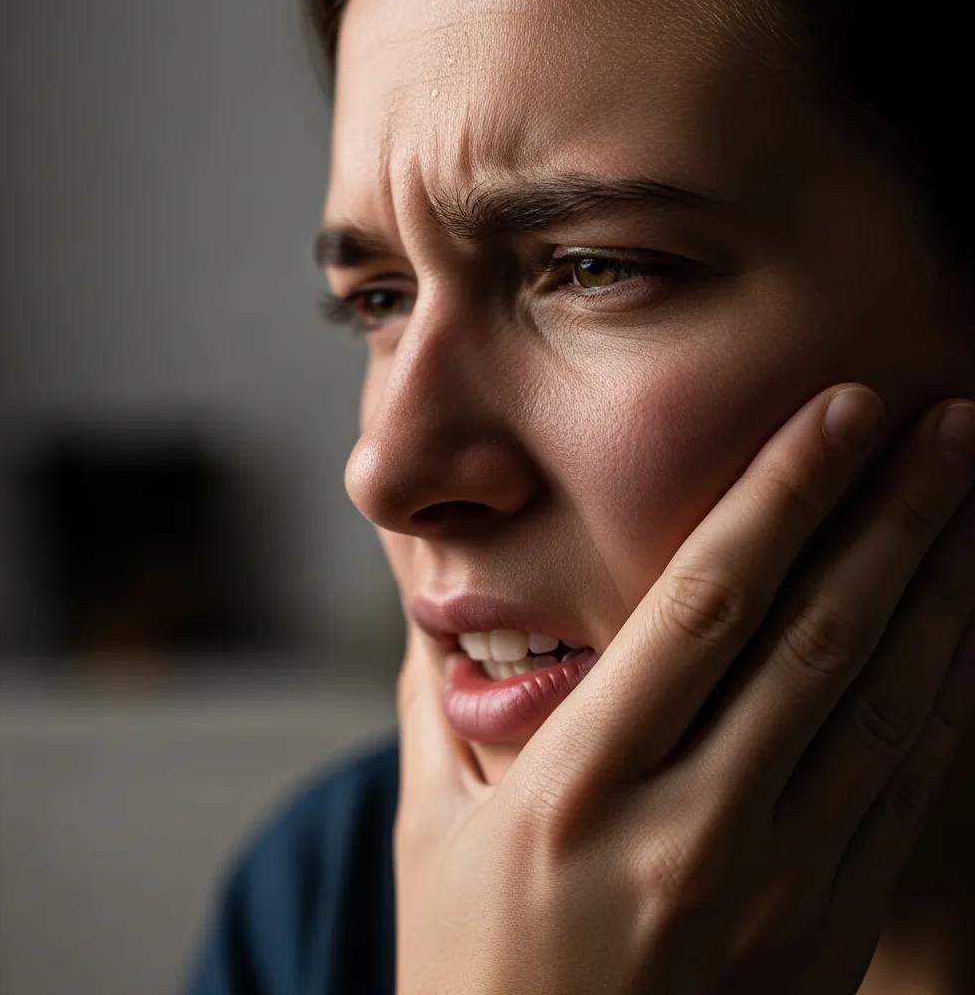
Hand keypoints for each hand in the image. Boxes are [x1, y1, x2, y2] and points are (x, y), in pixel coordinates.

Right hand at [393, 383, 974, 994]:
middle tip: (949, 420)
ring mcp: (774, 892)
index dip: (779, 496)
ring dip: (940, 591)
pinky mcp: (825, 934)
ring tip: (974, 498)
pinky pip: (900, 792)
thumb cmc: (471, 978)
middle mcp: (688, 832)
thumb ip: (439, 710)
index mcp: (577, 789)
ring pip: (880, 708)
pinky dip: (945, 695)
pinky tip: (967, 627)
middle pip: (813, 638)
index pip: (702, 606)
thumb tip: (443, 613)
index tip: (839, 412)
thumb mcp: (430, 835)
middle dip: (891, 516)